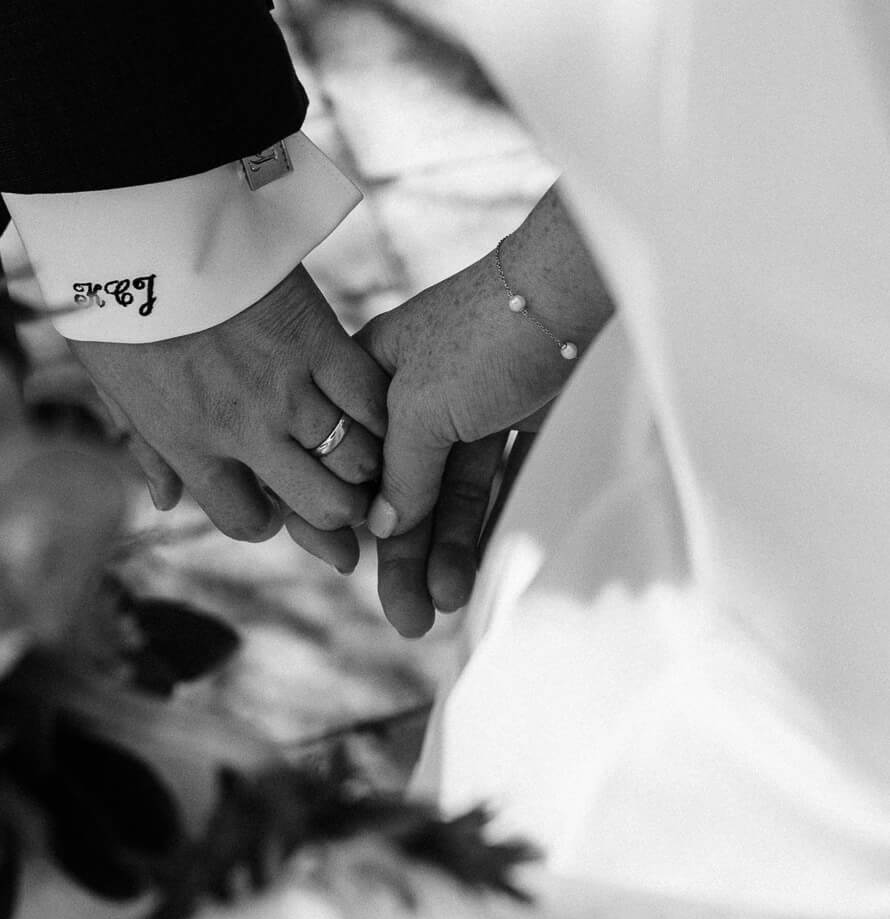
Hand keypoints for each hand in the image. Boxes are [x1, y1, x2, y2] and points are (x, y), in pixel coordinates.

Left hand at [71, 265, 387, 573]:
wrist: (143, 228)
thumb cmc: (117, 300)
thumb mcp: (114, 387)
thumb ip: (148, 449)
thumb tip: (165, 502)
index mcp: (188, 445)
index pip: (246, 520)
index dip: (267, 520)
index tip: (274, 501)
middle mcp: (244, 431)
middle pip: (324, 505)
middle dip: (339, 508)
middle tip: (343, 484)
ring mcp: (286, 388)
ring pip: (359, 459)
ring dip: (369, 461)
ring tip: (367, 446)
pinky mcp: (318, 340)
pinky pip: (371, 398)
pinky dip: (382, 409)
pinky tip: (380, 406)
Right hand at [357, 266, 559, 636]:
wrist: (578, 296)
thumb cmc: (486, 336)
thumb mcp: (420, 407)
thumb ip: (399, 473)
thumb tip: (380, 528)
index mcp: (372, 375)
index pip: (341, 457)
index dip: (338, 511)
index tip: (339, 565)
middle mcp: (415, 395)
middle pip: (398, 488)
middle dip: (400, 556)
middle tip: (406, 622)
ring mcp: (468, 411)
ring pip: (448, 498)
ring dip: (443, 553)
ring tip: (447, 605)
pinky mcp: (519, 424)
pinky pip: (493, 492)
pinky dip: (484, 533)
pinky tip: (478, 575)